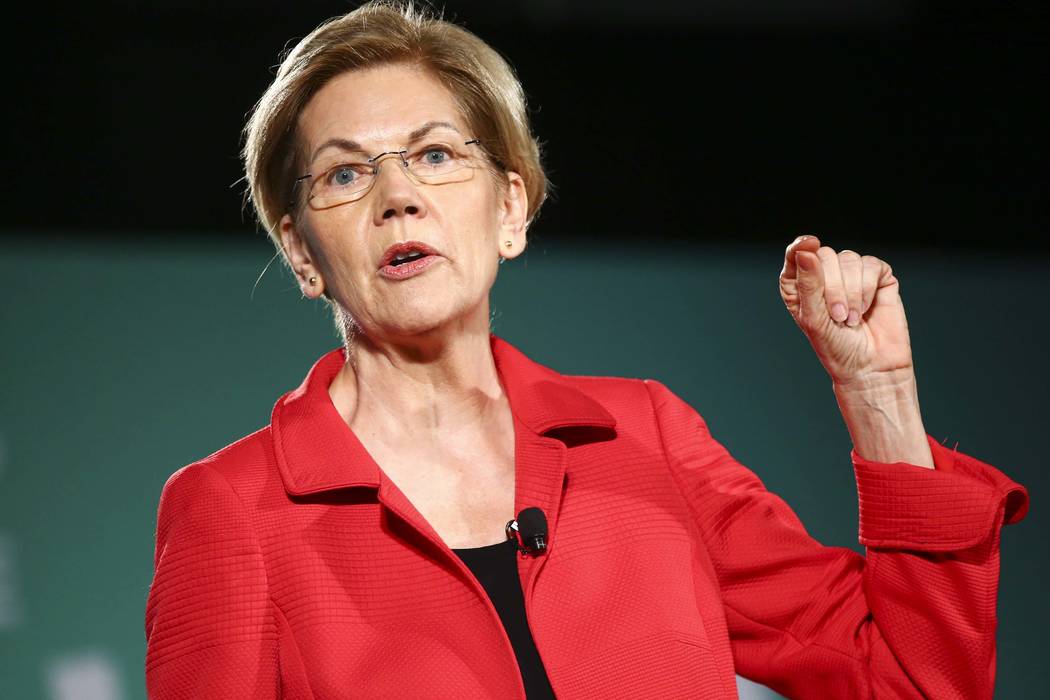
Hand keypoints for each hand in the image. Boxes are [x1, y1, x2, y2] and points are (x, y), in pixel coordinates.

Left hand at [778, 235, 913, 385]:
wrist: (870, 367)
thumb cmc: (835, 347)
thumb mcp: (814, 318)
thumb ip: (808, 285)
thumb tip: (806, 251)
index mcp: (801, 285)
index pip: (797, 256)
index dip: (801, 247)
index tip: (808, 244)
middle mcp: (825, 275)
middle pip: (824, 255)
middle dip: (832, 287)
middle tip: (837, 316)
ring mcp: (852, 275)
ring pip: (848, 259)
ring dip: (851, 292)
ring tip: (851, 318)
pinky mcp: (878, 277)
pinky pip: (872, 265)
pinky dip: (868, 288)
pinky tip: (866, 308)